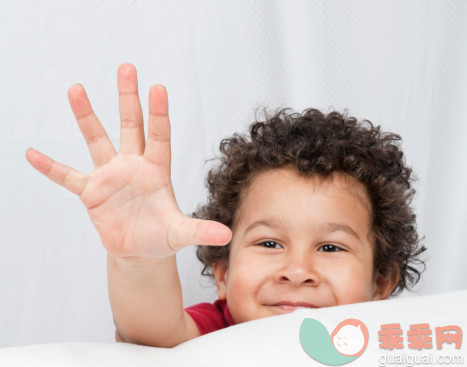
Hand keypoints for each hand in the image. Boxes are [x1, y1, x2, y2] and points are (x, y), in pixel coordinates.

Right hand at [26, 63, 231, 258]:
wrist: (140, 250)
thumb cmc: (162, 236)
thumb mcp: (181, 233)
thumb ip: (200, 230)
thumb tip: (227, 235)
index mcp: (157, 170)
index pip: (160, 136)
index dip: (159, 113)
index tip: (158, 87)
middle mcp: (134, 165)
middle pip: (131, 126)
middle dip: (128, 98)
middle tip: (127, 67)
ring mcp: (110, 176)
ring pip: (97, 140)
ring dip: (86, 116)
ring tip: (76, 89)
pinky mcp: (92, 192)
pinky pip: (67, 176)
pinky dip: (51, 167)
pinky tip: (32, 153)